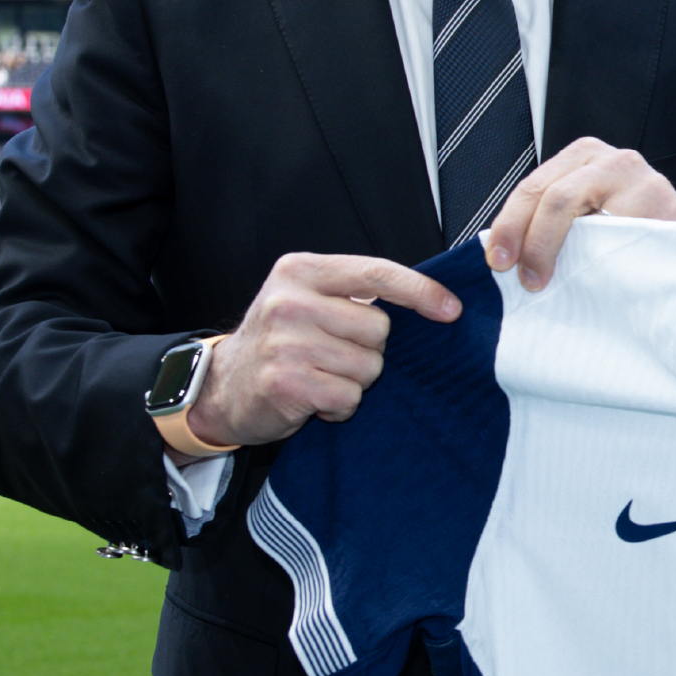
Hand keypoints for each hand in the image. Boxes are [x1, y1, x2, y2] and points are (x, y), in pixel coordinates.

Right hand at [186, 255, 460, 450]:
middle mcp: (290, 301)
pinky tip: (314, 397)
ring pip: (368, 365)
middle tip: (334, 354)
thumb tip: (434, 300)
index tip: (452, 310)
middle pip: (379, 328)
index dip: (422, 291)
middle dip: (370, 349)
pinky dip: (339, 404)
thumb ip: (357, 292)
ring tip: (321, 375)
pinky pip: (348, 396)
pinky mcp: (284, 382)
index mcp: (302, 270)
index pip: (378, 273)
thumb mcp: (310, 298)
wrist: (223, 388)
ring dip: (354, 380)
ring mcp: (284, 342)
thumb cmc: (280, 341)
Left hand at [481, 138, 675, 291]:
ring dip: (568, 257)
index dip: (511, 225)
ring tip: (554, 282)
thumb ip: (548, 217)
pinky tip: (595, 280)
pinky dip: (607, 264)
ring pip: (594, 222)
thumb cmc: (621, 219)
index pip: (535, 187)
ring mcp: (647, 184)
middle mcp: (615, 161)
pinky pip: (630, 243)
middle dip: (533, 243)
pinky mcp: (673, 213)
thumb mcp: (582, 203)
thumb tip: (500, 251)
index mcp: (584, 156)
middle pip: (558, 198)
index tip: (498, 259)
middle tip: (524, 278)